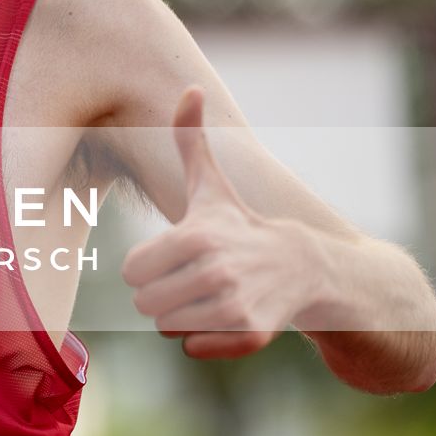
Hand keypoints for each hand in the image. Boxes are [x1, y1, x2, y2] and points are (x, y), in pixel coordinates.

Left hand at [119, 87, 318, 359]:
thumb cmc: (241, 225)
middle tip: (193, 279)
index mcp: (194, 236)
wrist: (304, 267)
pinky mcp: (248, 335)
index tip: (176, 256)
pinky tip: (227, 317)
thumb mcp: (211, 185)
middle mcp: (214, 271)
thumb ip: (190, 139)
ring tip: (211, 295)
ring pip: (167, 327)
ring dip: (182, 316)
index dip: (148, 266)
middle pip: (145, 303)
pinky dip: (203, 340)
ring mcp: (233, 305)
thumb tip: (189, 87)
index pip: (131, 271)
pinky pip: (193, 348)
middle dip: (163, 293)